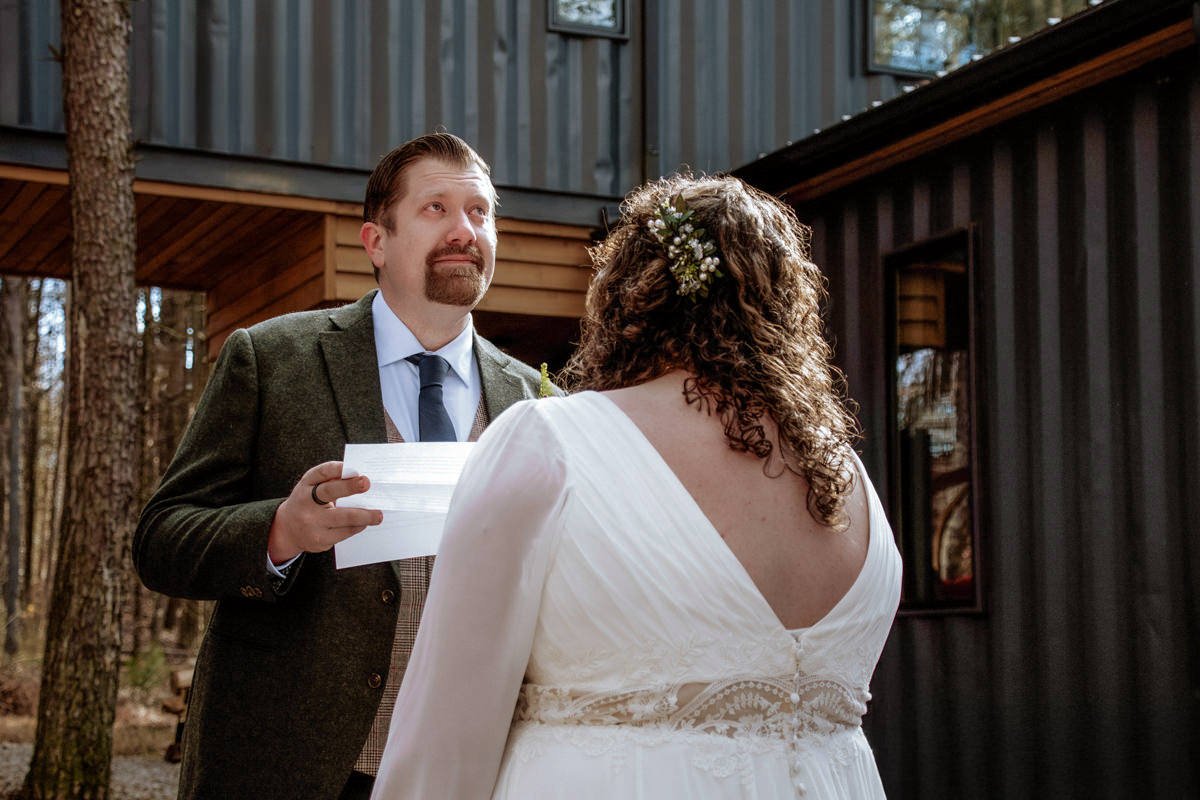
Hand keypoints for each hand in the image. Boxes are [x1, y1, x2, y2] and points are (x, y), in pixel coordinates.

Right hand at [268, 461, 382, 563]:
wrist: (287, 530)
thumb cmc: (307, 503)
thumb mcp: (312, 487)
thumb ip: (331, 480)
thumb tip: (359, 477)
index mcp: (306, 485)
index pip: (321, 472)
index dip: (337, 468)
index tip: (354, 467)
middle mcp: (306, 502)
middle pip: (330, 492)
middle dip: (350, 486)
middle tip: (367, 483)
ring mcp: (312, 522)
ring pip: (344, 517)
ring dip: (365, 515)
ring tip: (378, 515)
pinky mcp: (320, 539)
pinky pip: (344, 532)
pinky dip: (358, 526)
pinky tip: (365, 523)